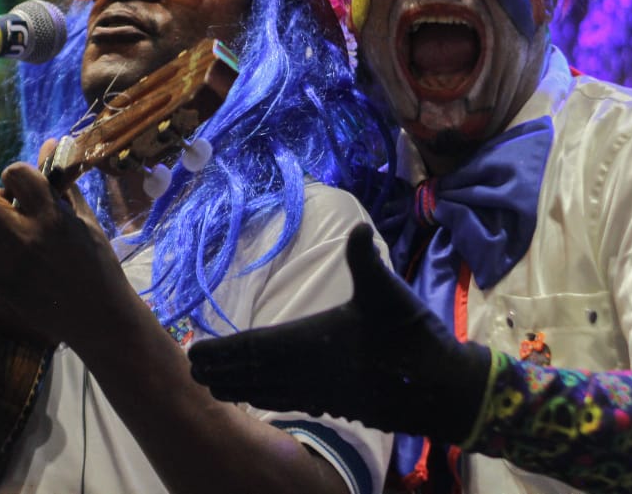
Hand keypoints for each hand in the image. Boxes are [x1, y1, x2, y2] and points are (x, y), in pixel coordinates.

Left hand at [0, 146, 130, 350]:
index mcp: (52, 216)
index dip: (17, 174)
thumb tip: (51, 143)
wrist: (100, 317)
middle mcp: (26, 237)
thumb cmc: (99, 264)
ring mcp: (9, 264)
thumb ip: (64, 183)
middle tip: (1, 202)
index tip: (25, 187)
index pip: (16, 173)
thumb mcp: (86, 220)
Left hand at [188, 224, 491, 444]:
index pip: (254, 347)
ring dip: (237, 387)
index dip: (223, 351)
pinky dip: (265, 401)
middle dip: (221, 370)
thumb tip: (359, 228)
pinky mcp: (336, 404)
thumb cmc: (412, 336)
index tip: (192, 353)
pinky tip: (259, 400)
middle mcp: (308, 372)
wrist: (442, 388)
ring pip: (267, 392)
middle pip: (252, 373)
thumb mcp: (389, 292)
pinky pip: (288, 403)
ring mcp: (321, 392)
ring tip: (211, 385)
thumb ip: (367, 261)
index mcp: (311, 343)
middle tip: (189, 369)